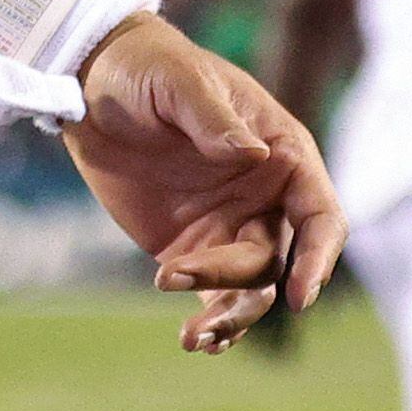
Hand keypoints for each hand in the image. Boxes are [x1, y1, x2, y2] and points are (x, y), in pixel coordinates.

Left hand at [62, 14, 346, 354]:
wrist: (91, 84)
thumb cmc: (148, 68)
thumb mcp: (180, 81)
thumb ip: (215, 118)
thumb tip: (254, 156)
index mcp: (282, 154)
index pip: (320, 215)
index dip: (319, 257)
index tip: (300, 297)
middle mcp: (266, 197)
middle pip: (277, 260)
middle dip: (239, 283)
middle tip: (174, 275)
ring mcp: (231, 227)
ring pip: (250, 289)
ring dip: (228, 317)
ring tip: (193, 337)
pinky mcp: (192, 248)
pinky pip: (215, 295)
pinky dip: (213, 321)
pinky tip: (197, 342)